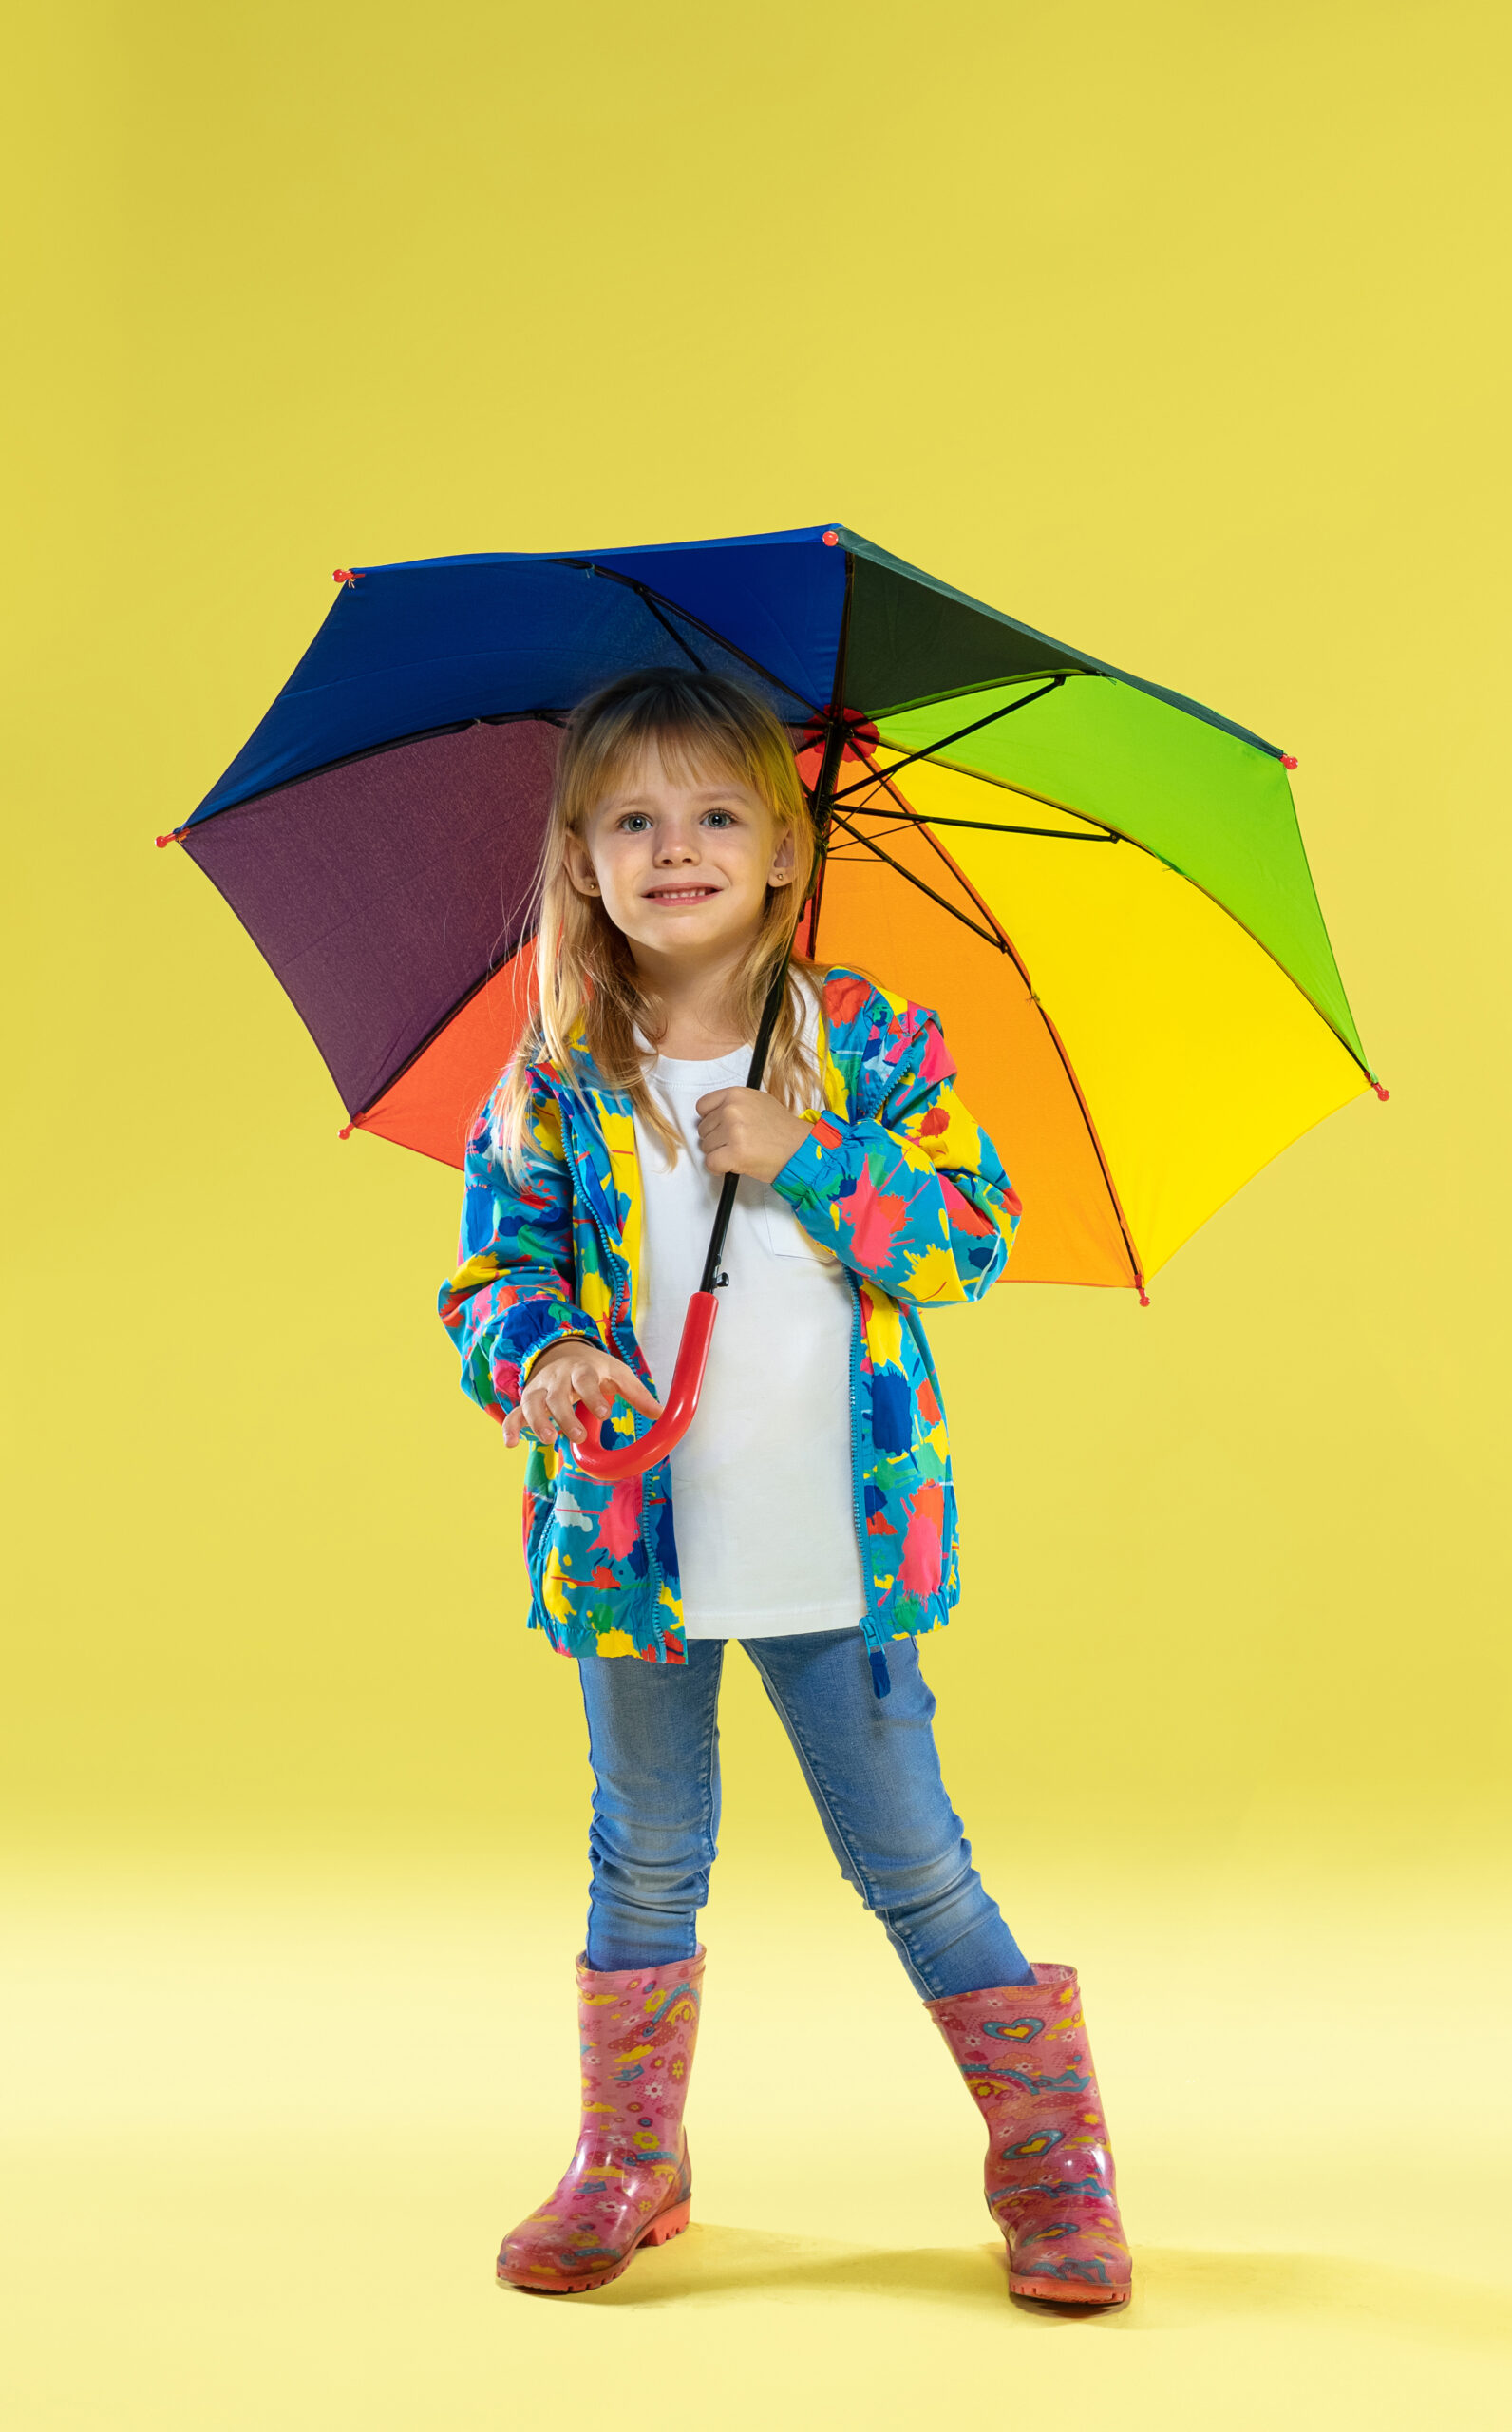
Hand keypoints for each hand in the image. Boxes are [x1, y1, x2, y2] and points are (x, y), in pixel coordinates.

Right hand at [503, 1339, 661, 1448]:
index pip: (585, 1380)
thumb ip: (637, 1394)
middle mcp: (558, 1378)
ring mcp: (540, 1389)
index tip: (605, 1413)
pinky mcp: (528, 1401)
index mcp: (582, 1369)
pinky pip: (515, 1413)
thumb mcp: (618, 1374)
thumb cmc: (595, 1368)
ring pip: (533, 1403)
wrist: (564, 1351)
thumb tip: (662, 1413)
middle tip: (577, 1436)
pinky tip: (510, 1444)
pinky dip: (510, 1427)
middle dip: (565, 1416)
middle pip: (556, 1395)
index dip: (593, 1396)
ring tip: (549, 1440)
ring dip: (538, 1422)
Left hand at [695, 1086, 809, 1184]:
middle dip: (716, 1139)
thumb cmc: (782, 1130)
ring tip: (740, 1152)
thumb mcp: (759, 1102)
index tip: (719, 1127)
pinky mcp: (734, 1153)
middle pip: (703, 1129)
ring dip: (719, 1154)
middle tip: (737, 1143)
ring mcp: (732, 1131)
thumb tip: (715, 1115)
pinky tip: (732, 1165)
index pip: (702, 1107)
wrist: (800, 1148)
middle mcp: (732, 1110)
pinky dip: (719, 1168)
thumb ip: (735, 1105)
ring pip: (706, 1147)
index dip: (710, 1120)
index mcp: (736, 1094)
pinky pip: (711, 1163)